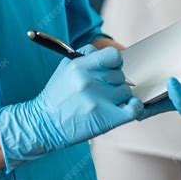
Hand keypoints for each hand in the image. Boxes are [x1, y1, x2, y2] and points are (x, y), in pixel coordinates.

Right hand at [0, 45, 142, 171]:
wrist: (45, 123)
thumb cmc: (57, 96)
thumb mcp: (66, 67)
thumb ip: (86, 55)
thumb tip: (108, 55)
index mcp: (80, 66)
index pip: (113, 55)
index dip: (115, 61)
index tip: (111, 66)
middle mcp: (90, 82)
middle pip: (120, 74)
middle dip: (114, 80)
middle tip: (103, 88)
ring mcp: (99, 101)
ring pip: (125, 91)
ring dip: (119, 96)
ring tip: (105, 101)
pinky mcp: (106, 119)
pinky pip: (133, 109)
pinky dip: (135, 107)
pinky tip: (130, 106)